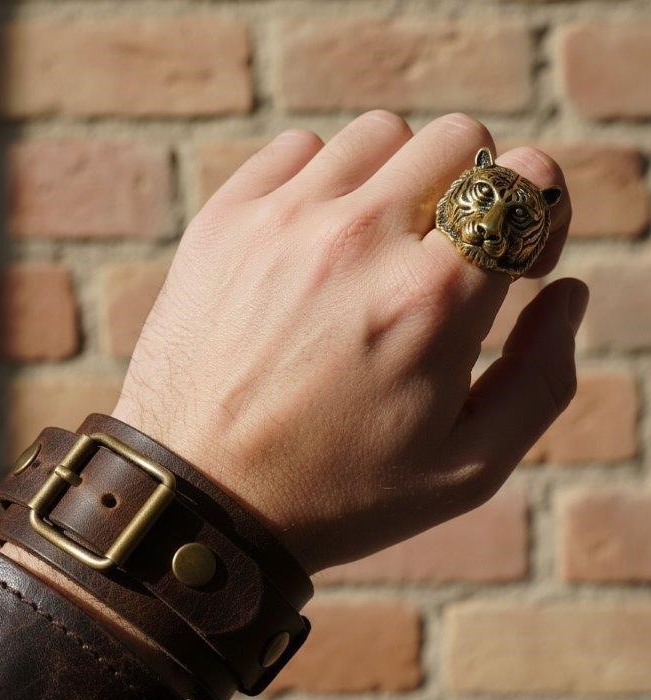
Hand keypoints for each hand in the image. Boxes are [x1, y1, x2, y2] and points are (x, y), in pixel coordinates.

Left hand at [113, 112, 583, 573]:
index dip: (540, 211)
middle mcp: (360, 241)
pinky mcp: (222, 221)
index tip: (516, 258)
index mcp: (433, 301)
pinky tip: (315, 238)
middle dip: (476, 190)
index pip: (525, 182)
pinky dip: (320, 178)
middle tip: (449, 251)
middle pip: (460, 139)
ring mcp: (283, 222)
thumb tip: (566, 289)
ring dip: (398, 179)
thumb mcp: (467, 468)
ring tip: (378, 246)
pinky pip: (294, 149)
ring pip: (379, 136)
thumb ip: (543, 376)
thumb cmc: (336, 494)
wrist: (199, 498)